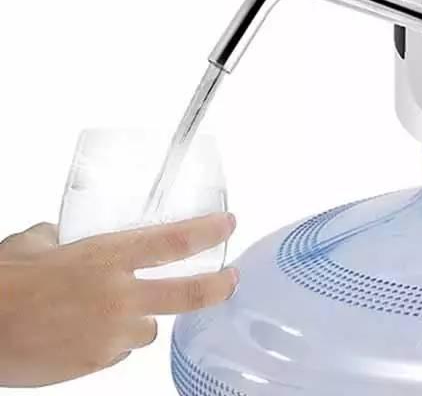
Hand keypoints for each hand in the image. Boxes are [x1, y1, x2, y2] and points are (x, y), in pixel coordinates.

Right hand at [0, 214, 237, 386]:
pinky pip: (118, 350)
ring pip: (149, 328)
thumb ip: (65, 238)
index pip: (174, 241)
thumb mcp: (39, 243)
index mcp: (108, 257)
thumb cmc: (5, 282)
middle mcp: (118, 295)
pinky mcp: (95, 364)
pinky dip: (109, 342)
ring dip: (138, 320)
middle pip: (188, 293)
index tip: (228, 224)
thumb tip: (67, 237)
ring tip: (103, 313)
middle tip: (231, 280)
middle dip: (218, 286)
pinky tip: (82, 334)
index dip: (208, 232)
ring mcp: (110, 334)